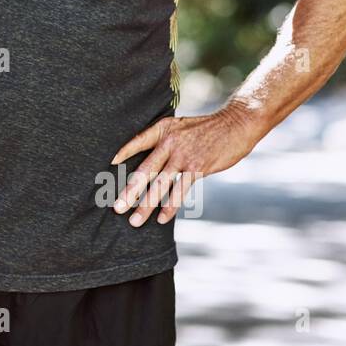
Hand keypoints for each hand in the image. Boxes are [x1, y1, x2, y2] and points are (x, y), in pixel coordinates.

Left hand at [107, 108, 260, 226]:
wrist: (235, 125)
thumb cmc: (206, 128)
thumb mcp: (181, 126)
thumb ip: (165, 140)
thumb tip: (149, 158)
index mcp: (163, 130)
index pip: (138, 141)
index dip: (124, 152)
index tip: (110, 164)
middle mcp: (170, 143)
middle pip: (145, 171)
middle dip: (130, 191)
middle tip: (117, 208)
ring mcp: (183, 156)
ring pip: (160, 185)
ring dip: (146, 205)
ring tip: (134, 220)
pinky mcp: (197, 168)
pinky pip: (180, 191)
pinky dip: (170, 207)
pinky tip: (161, 219)